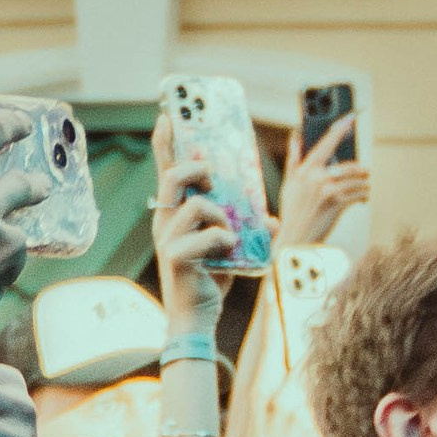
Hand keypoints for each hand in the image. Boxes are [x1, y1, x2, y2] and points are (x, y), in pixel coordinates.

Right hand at [148, 110, 235, 345]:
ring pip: (197, 204)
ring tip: (228, 236)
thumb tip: (273, 221)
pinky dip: (226, 242)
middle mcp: (163, 222)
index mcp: (172, 215)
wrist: (196, 320)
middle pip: (174, 176)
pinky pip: (211, 234)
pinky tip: (226, 255)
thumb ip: (244, 229)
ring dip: (221, 217)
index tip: (167, 116)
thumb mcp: (228, 248)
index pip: (165, 171)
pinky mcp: (175, 256)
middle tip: (215, 181)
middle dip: (197, 169)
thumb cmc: (209, 281)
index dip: (165, 143)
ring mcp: (166, 238)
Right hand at [275, 115, 368, 252]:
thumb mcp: (289, 184)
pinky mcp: (336, 204)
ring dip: (364, 185)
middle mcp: (315, 177)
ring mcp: (326, 190)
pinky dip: (363, 196)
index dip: (340, 129)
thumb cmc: (292, 212)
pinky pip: (359, 194)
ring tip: (363, 189)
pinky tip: (362, 199)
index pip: (325, 143)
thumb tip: (295, 135)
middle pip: (348, 165)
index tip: (351, 116)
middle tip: (365, 173)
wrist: (295, 239)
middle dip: (361, 171)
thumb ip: (293, 158)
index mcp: (304, 170)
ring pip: (357, 180)